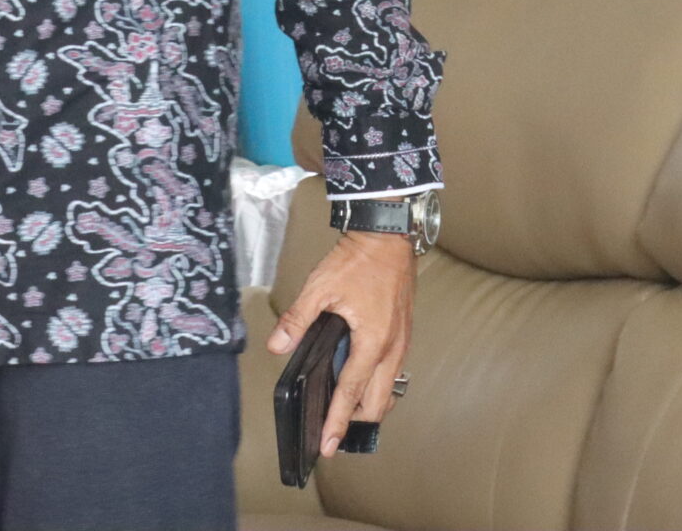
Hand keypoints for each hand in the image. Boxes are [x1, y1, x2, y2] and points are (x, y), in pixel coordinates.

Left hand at [268, 231, 415, 457]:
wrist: (388, 236)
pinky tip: (361, 380)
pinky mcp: (404, 334)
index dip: (337, 422)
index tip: (328, 445)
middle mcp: (392, 348)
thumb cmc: (358, 260)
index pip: (351, 393)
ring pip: (389, 391)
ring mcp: (402, 342)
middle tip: (333, 433)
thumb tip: (277, 346)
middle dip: (356, 423)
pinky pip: (393, 372)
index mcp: (372, 341)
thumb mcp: (320, 287)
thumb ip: (297, 319)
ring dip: (370, 406)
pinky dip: (378, 386)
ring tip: (345, 412)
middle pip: (377, 403)